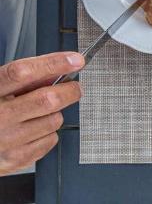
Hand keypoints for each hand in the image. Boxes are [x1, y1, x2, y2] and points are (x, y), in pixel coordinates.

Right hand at [0, 52, 83, 174]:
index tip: (75, 60)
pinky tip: (34, 130)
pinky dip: (49, 133)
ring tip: (41, 113)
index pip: (22, 73)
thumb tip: (59, 70)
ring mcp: (4, 140)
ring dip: (55, 114)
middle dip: (69, 91)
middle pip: (47, 100)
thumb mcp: (0, 89)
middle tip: (74, 88)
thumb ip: (25, 79)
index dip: (53, 64)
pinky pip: (49, 141)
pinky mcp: (13, 160)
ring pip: (53, 121)